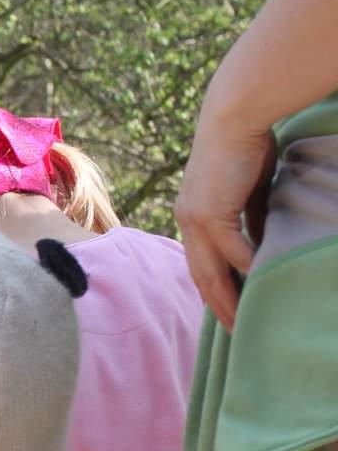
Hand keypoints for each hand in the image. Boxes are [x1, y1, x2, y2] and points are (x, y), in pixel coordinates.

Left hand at [174, 120, 276, 329]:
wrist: (235, 119)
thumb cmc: (246, 148)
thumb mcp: (248, 191)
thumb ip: (250, 218)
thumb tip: (261, 243)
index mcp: (192, 217)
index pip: (201, 262)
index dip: (215, 287)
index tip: (230, 309)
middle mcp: (187, 222)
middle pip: (202, 275)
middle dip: (218, 304)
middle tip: (235, 331)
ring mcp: (195, 220)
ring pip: (211, 271)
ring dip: (229, 298)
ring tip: (244, 322)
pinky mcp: (210, 213)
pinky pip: (232, 251)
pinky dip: (246, 271)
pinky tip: (260, 287)